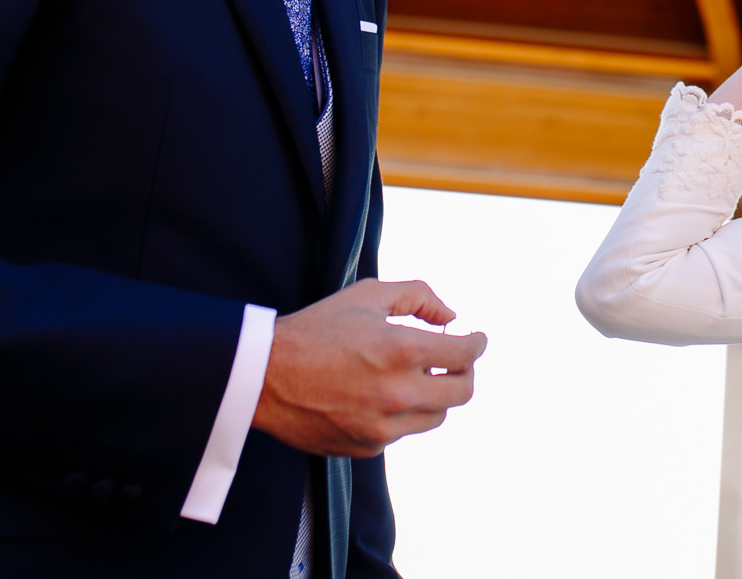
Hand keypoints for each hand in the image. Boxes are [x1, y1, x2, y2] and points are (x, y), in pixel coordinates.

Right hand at [253, 279, 487, 458]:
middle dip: (466, 372)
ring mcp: (383, 427)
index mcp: (401, 351)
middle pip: (462, 392)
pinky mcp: (367, 447)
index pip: (465, 354)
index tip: (476, 339)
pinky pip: (403, 431)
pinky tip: (381, 394)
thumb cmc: (316, 329)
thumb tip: (452, 319)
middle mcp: (397, 395)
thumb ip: (419, 297)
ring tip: (416, 375)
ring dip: (435, 394)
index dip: (477, 344)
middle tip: (456, 360)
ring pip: (436, 416)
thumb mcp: (368, 295)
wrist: (264, 376)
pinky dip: (403, 413)